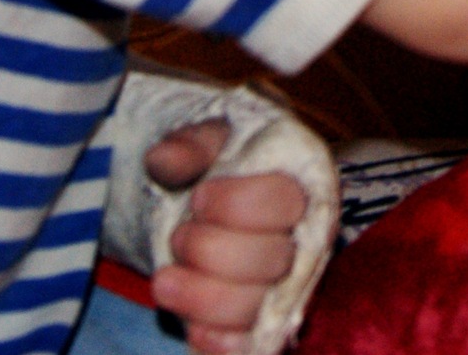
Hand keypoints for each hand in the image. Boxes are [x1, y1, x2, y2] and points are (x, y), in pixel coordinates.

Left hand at [143, 119, 306, 354]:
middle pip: (270, 260)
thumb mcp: (209, 134)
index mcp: (301, 184)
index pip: (283, 202)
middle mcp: (303, 240)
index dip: (236, 204)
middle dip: (210, 250)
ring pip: (255, 308)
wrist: (213, 194)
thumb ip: (191, 142)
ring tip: (164, 279)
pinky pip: (249, 346)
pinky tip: (192, 328)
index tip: (199, 197)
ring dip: (202, 298)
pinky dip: (219, 342)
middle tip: (179, 235)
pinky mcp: (260, 324)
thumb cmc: (220, 159)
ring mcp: (284, 288)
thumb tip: (165, 161)